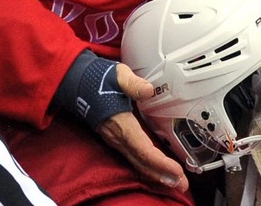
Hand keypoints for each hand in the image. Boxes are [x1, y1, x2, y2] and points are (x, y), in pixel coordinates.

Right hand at [94, 65, 189, 191]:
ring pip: (137, 163)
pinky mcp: (118, 140)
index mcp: (121, 124)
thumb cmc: (100, 79)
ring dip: (156, 174)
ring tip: (176, 182)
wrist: (78, 84)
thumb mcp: (118, 75)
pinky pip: (134, 159)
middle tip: (182, 184)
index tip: (177, 170)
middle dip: (162, 175)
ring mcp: (116, 141)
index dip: (159, 162)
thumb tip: (148, 90)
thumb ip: (133, 83)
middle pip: (141, 162)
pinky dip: (148, 168)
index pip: (142, 149)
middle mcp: (118, 137)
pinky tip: (159, 172)